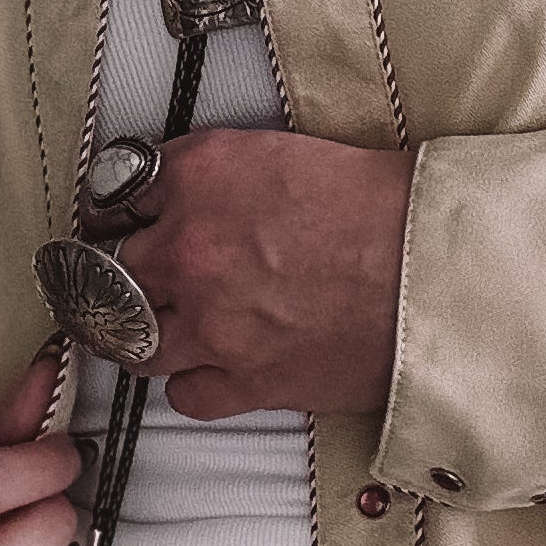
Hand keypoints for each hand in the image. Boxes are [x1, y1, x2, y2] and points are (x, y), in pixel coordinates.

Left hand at [103, 129, 413, 419]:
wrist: (437, 273)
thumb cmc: (382, 208)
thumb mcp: (285, 153)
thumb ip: (218, 172)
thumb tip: (185, 191)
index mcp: (201, 176)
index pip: (118, 191)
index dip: (115, 208)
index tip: (114, 219)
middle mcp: (190, 248)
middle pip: (108, 268)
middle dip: (112, 272)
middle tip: (117, 277)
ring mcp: (212, 322)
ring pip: (132, 337)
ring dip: (136, 330)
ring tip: (148, 326)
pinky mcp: (245, 380)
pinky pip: (184, 392)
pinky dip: (189, 381)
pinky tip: (205, 364)